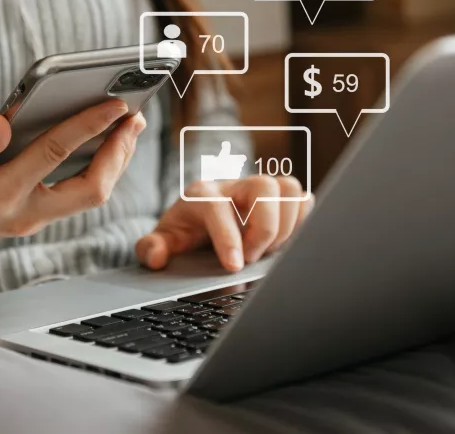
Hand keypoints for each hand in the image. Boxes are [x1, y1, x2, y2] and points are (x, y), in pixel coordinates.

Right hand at [0, 100, 144, 304]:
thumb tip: (5, 124)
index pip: (54, 154)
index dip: (89, 126)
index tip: (116, 103)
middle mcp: (23, 213)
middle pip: (90, 189)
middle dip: (117, 152)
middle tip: (133, 116)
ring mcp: (31, 219)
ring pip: (88, 195)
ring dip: (112, 161)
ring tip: (127, 126)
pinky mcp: (33, 216)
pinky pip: (76, 195)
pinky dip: (96, 168)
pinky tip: (103, 144)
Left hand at [136, 176, 313, 272]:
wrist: (198, 218)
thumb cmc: (184, 231)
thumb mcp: (163, 240)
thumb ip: (152, 248)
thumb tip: (156, 257)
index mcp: (202, 195)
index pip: (219, 207)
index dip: (229, 237)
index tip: (235, 266)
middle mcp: (234, 186)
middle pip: (264, 187)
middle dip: (264, 228)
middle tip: (253, 257)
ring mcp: (259, 189)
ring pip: (288, 188)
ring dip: (286, 224)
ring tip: (269, 250)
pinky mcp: (280, 198)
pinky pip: (302, 197)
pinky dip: (301, 220)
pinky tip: (283, 242)